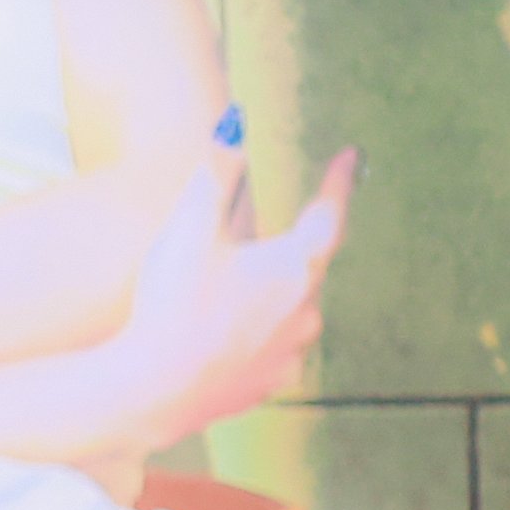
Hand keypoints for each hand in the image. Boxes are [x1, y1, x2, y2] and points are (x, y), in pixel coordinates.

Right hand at [113, 145, 353, 448]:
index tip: (350, 158)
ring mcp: (292, 351)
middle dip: (287, 244)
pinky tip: (221, 331)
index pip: (328, 215)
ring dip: (271, 291)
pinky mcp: (271, 381)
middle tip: (256, 233)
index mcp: (294, 268)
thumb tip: (235, 122)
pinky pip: (273, 344)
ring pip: (292, 307)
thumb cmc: (175, 302)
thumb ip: (215, 173)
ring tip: (228, 287)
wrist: (159, 387)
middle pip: (306, 264)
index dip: (338, 183)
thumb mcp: (189, 228)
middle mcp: (306, 310)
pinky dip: (256, 330)